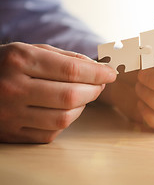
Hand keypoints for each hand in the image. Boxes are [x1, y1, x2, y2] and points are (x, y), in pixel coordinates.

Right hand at [0, 42, 116, 142]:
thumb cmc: (6, 65)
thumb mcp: (29, 50)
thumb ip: (65, 58)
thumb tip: (99, 69)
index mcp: (19, 60)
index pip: (71, 70)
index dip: (98, 74)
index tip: (111, 74)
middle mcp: (13, 88)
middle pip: (70, 96)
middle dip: (94, 91)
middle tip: (100, 85)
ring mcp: (10, 114)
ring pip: (64, 119)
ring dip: (83, 107)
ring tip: (84, 96)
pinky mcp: (12, 134)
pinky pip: (51, 134)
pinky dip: (66, 121)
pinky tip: (65, 110)